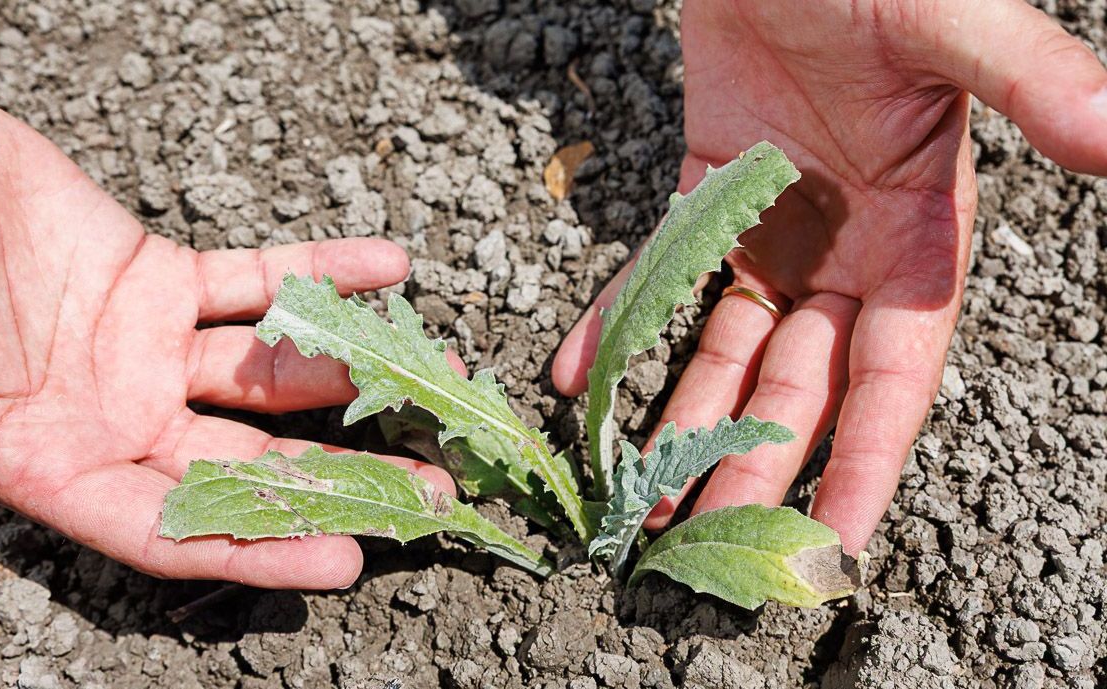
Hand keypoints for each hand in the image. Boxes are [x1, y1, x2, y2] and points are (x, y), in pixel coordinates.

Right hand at [0, 66, 454, 587]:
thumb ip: (6, 427)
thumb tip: (82, 471)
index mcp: (50, 464)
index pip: (172, 530)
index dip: (258, 551)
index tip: (345, 560)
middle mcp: (110, 416)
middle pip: (245, 465)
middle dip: (338, 480)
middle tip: (428, 493)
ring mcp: (142, 348)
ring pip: (265, 372)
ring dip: (348, 373)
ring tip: (430, 373)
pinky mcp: (160, 279)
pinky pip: (255, 282)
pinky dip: (320, 275)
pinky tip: (387, 268)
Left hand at [553, 0, 1106, 551]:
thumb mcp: (949, 24)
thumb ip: (1028, 79)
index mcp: (915, 242)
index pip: (891, 384)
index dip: (861, 470)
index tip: (825, 553)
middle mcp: (845, 254)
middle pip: (796, 391)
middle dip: (751, 469)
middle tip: (692, 548)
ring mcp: (773, 228)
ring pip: (728, 351)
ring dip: (685, 418)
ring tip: (637, 490)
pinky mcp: (708, 193)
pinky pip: (662, 273)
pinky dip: (620, 319)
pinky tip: (579, 372)